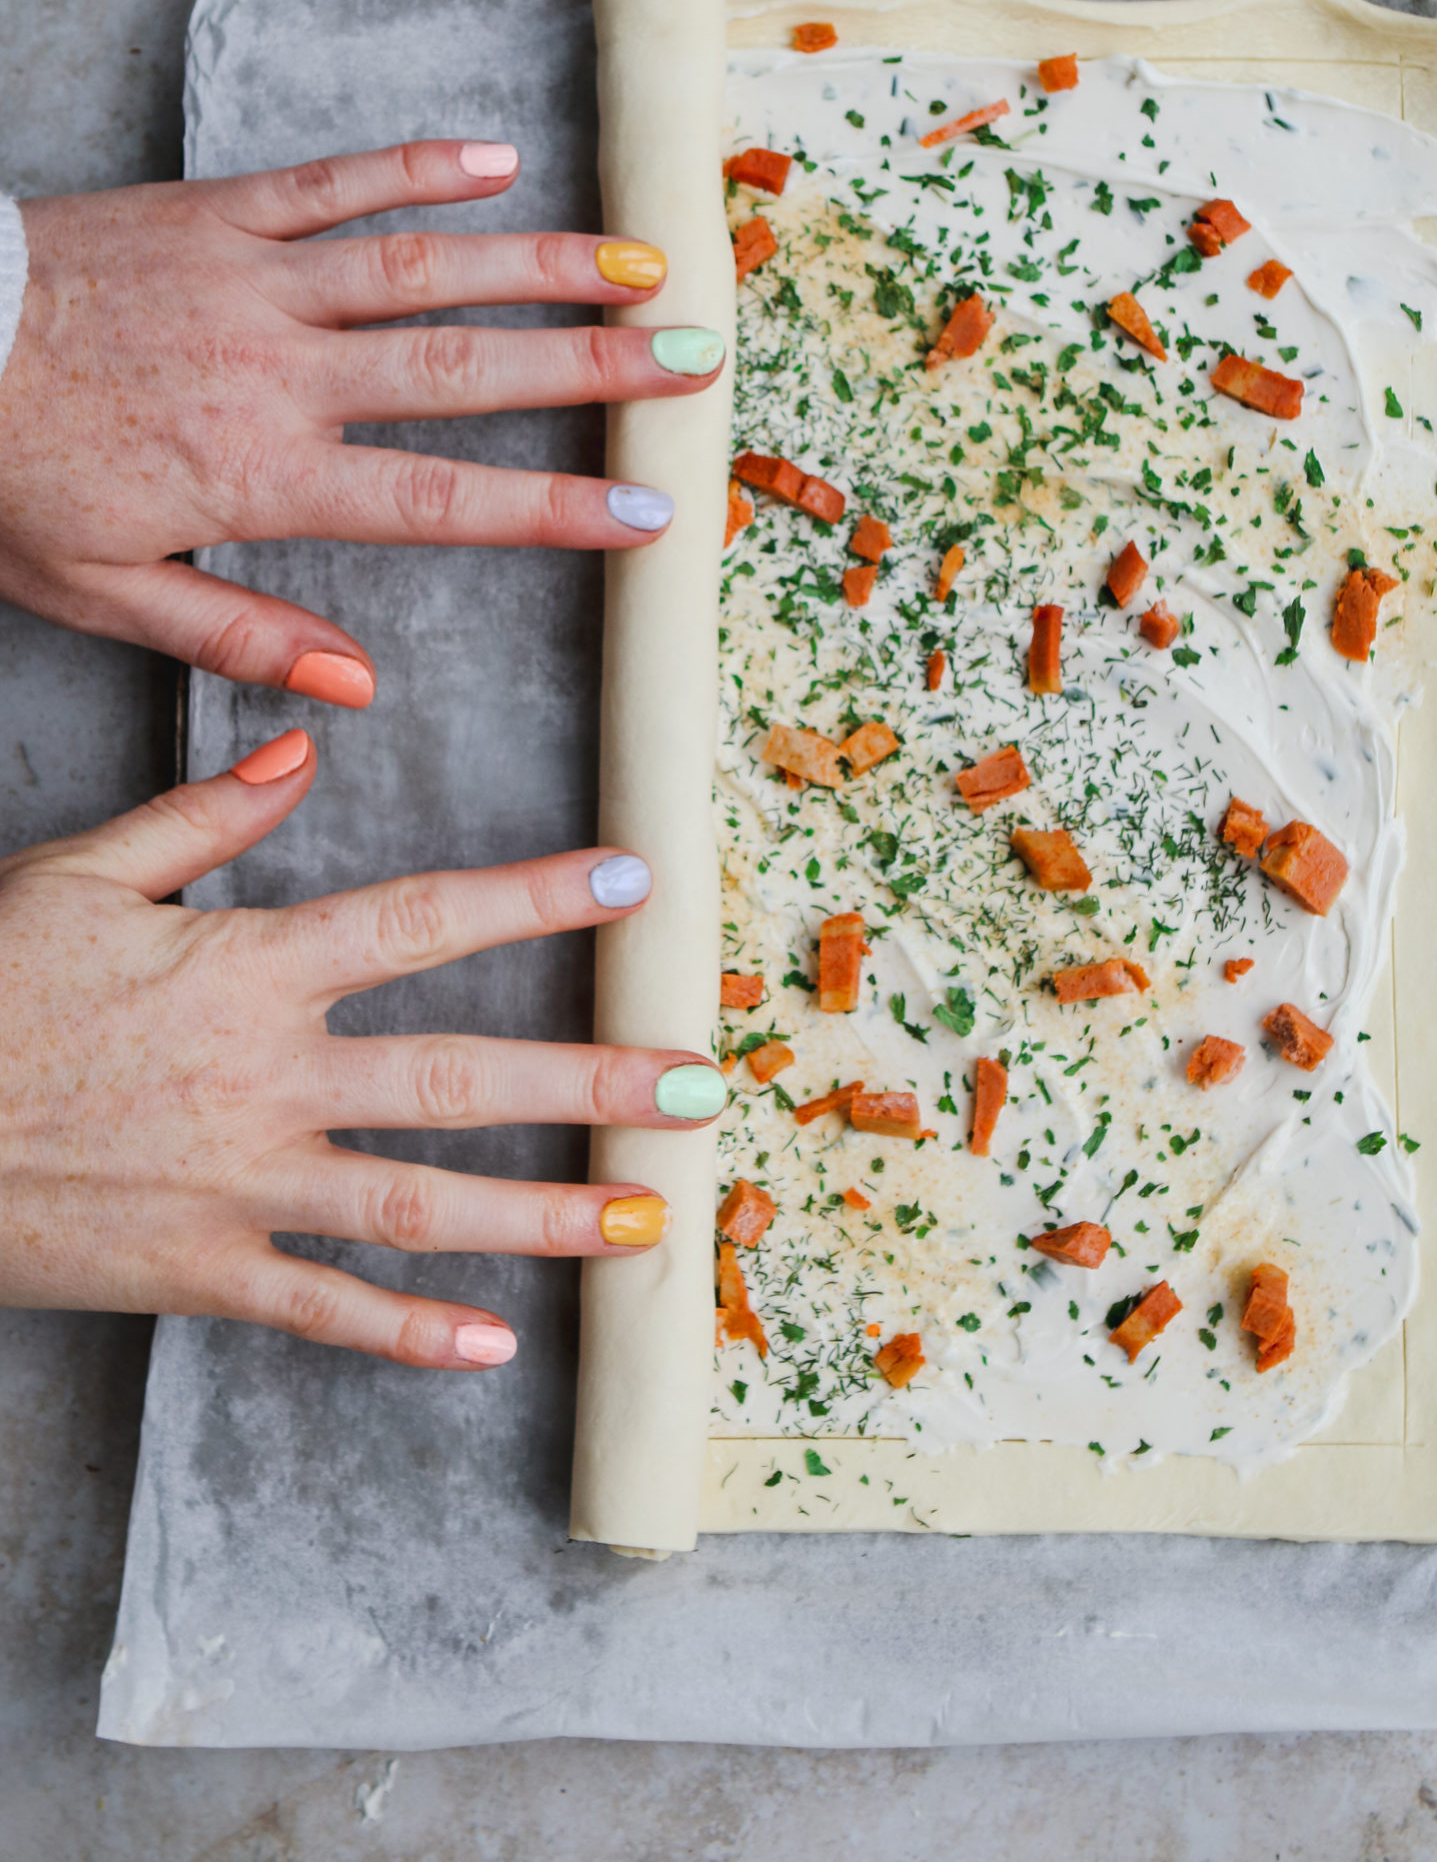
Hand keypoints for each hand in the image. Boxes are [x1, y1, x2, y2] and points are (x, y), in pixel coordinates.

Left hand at [0, 139, 723, 702]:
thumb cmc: (1, 476)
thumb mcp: (103, 592)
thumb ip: (239, 638)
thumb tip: (360, 690)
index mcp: (261, 475)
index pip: (438, 500)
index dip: (555, 508)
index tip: (651, 513)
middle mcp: (281, 372)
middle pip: (464, 369)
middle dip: (592, 366)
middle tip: (696, 356)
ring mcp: (254, 280)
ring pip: (423, 268)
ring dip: (540, 261)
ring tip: (639, 259)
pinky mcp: (217, 214)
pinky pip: (333, 184)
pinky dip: (416, 167)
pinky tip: (496, 157)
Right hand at [0, 729, 722, 1367]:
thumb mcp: (78, 873)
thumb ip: (202, 816)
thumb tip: (304, 751)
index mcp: (248, 967)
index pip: (424, 922)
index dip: (536, 899)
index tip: (631, 882)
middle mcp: (267, 1078)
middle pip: (461, 1078)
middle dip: (591, 1082)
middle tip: (697, 1091)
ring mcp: (240, 1186)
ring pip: (422, 1207)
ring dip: (545, 1215)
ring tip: (645, 1224)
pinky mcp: (199, 1273)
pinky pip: (325, 1313)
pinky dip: (412, 1337)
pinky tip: (498, 1346)